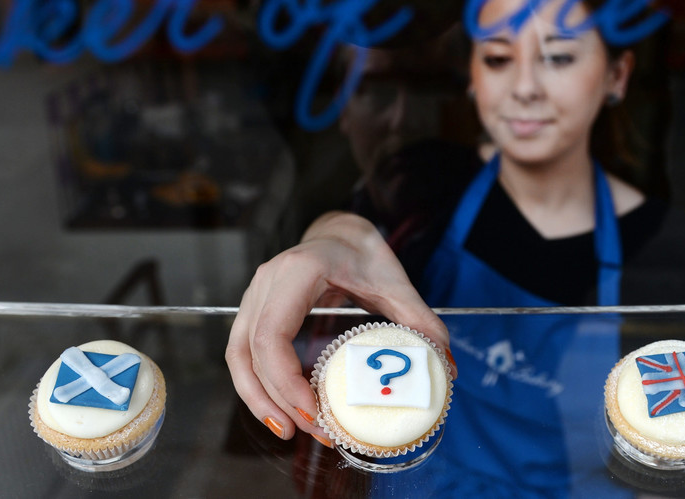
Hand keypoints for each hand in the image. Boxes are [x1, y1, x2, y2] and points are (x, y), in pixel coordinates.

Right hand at [225, 212, 453, 441]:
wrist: (339, 231)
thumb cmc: (363, 252)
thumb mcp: (395, 282)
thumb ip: (420, 320)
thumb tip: (446, 365)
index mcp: (298, 271)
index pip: (271, 335)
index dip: (285, 381)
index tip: (315, 412)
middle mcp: (266, 282)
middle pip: (250, 354)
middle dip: (277, 401)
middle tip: (314, 431)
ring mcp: (254, 295)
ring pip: (239, 358)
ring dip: (259, 400)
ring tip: (290, 432)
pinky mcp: (253, 310)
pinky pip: (243, 354)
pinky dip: (258, 385)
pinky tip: (282, 411)